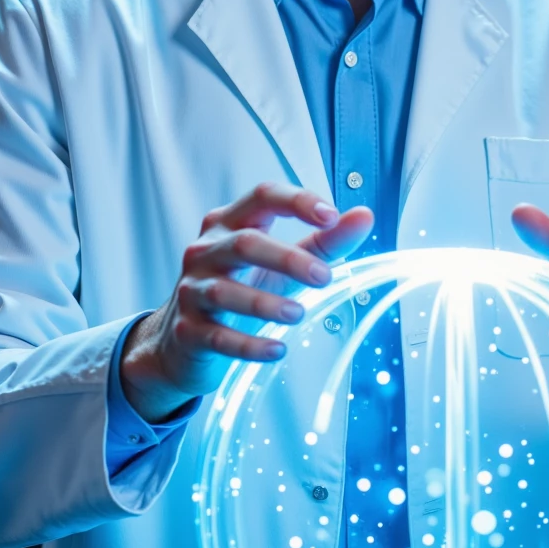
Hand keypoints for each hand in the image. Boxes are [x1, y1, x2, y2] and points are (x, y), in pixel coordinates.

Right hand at [121, 183, 373, 422]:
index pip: (262, 196)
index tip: (332, 216)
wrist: (183, 340)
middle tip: (325, 277)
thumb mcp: (282, 262)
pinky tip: (277, 351)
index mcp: (229, 223)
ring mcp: (191, 290)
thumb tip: (365, 216)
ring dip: (266, 303)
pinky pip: (217, 337)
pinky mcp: (187, 330)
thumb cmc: (240, 288)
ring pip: (225, 291)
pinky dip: (249, 345)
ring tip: (298, 314)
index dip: (297, 202)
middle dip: (288, 259)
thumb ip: (324, 241)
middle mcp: (205, 250)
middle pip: (245, 244)